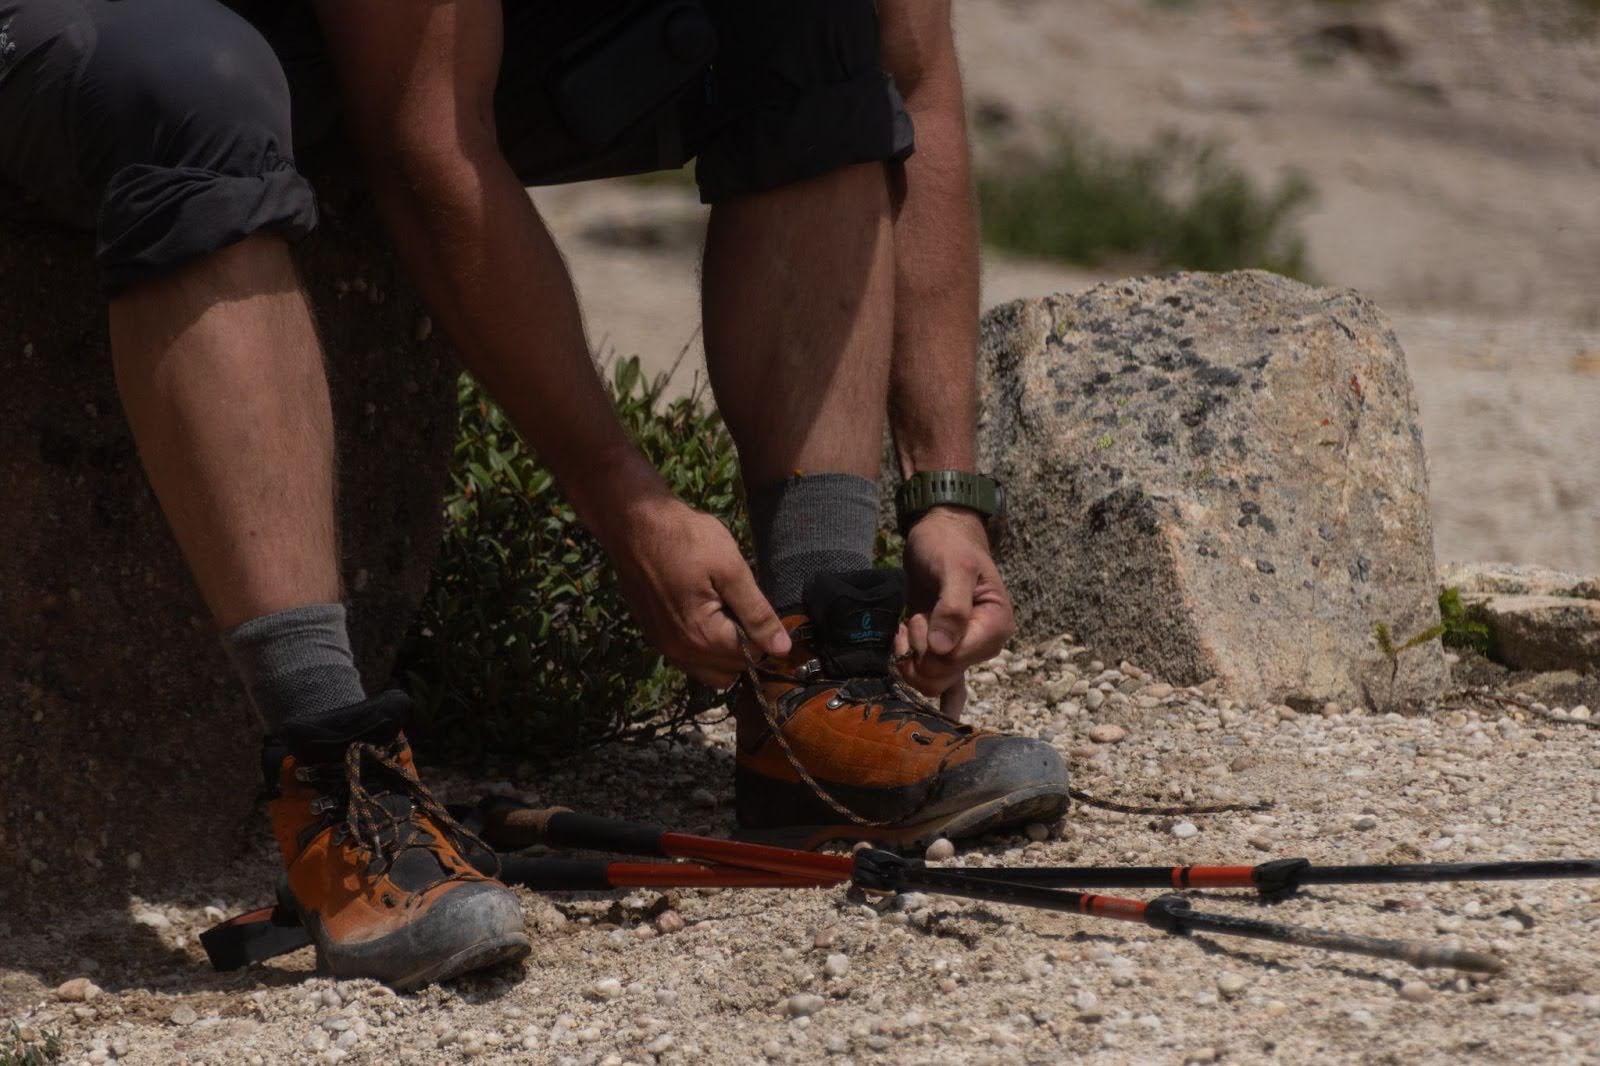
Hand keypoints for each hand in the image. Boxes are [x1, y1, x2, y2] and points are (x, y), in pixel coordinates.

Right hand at [603, 495, 790, 686]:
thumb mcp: (730, 569)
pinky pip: (688, 658)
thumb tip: (783, 648)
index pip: (752, 658)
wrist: (633, 523)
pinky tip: (704, 612)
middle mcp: (680, 651)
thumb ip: (757, 613)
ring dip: (723, 651)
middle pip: (730, 670)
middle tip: (743, 608)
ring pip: (708, 671)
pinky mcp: (653, 635)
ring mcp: (663, 646)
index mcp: (703, 637)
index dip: (765, 636)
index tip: (763, 610)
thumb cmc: (685, 539)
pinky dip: (702, 646)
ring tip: (726, 611)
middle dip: (745, 647)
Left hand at [895, 507, 1014, 715]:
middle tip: (913, 620)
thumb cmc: (949, 546)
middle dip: (917, 651)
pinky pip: (949, 684)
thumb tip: (943, 649)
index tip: (917, 622)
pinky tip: (946, 716)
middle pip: (942, 675)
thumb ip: (952, 607)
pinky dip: (945, 698)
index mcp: (995, 626)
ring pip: (932, 680)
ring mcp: (964, 650)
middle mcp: (983, 644)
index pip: (956, 661)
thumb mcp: (954, 567)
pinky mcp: (946, 650)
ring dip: (911, 655)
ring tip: (910, 625)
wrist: (940, 536)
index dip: (929, 650)